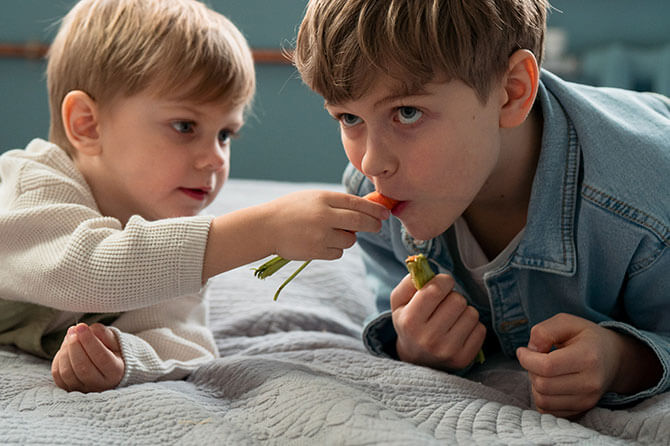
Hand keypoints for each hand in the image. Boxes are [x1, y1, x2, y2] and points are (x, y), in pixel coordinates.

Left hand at [52, 323, 124, 392]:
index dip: (89, 341)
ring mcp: (84, 389)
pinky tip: (65, 348)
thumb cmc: (113, 351)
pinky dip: (58, 360)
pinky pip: (58, 376)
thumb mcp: (115, 340)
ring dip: (65, 351)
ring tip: (70, 337)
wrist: (110, 367)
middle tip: (73, 330)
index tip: (82, 326)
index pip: (101, 357)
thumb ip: (103, 333)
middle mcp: (100, 384)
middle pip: (82, 367)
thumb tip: (86, 330)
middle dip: (75, 346)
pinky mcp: (70, 389)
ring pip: (67, 373)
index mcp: (116, 372)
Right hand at [268, 190, 388, 260]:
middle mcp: (323, 215)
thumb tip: (367, 209)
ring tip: (331, 233)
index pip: (357, 203)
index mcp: (323, 198)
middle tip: (377, 226)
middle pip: (360, 222)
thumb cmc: (291, 210)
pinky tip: (320, 243)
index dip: (374, 209)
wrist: (265, 227)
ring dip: (347, 238)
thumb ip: (336, 202)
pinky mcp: (316, 251)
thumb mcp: (312, 198)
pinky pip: (338, 253)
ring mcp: (320, 235)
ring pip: (349, 240)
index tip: (385, 213)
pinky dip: (335, 249)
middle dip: (373, 225)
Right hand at [391, 273, 485, 370]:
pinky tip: (459, 331)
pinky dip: (472, 326)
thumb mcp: (399, 302)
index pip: (436, 289)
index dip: (443, 280)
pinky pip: (480, 329)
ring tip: (451, 318)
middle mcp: (428, 339)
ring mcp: (447, 351)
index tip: (442, 284)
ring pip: (472, 313)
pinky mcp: (463, 359)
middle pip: (457, 300)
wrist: (416, 359)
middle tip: (444, 305)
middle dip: (453, 297)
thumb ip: (408, 282)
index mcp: (410, 322)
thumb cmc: (409, 322)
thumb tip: (424, 269)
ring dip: (464, 311)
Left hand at [516, 313, 661, 417]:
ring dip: (535, 384)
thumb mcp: (566, 322)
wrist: (614, 359)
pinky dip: (541, 397)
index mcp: (588, 357)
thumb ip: (544, 331)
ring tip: (543, 371)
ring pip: (542, 400)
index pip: (547, 366)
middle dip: (530, 370)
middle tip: (536, 359)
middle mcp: (590, 382)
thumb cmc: (585, 337)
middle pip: (542, 384)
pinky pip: (548, 410)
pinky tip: (549, 383)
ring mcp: (587, 400)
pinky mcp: (581, 410)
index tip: (523, 351)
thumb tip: (531, 350)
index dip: (526, 358)